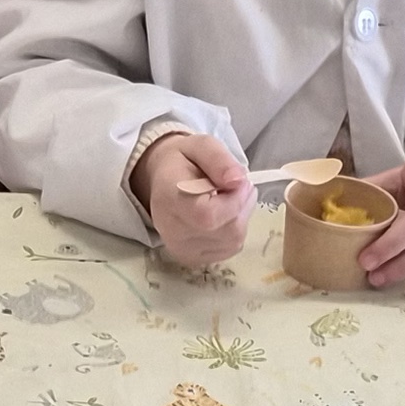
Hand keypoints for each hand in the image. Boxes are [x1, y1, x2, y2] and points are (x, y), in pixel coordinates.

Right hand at [134, 129, 251, 269]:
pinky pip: (230, 248)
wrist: (161, 180)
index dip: (234, 200)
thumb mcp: (201, 145)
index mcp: (169, 199)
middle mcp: (172, 231)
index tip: (239, 182)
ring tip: (229, 198)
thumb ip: (220, 159)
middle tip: (236, 185)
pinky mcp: (192, 259)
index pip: (208, 216)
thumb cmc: (183, 161)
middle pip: (227, 230)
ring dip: (241, 217)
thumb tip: (239, 180)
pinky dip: (235, 230)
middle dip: (242, 205)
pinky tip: (224, 215)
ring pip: (233, 240)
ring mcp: (182, 250)